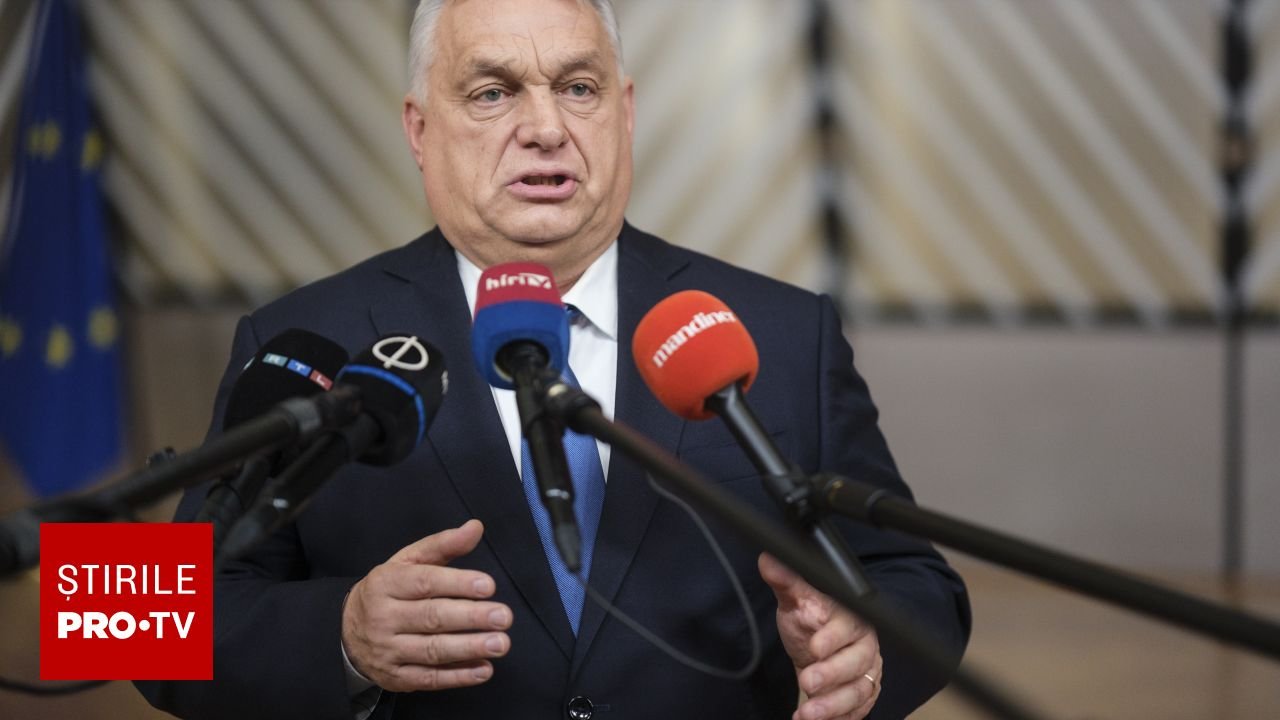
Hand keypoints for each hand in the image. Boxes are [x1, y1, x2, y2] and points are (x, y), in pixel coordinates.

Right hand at [341, 519, 512, 691]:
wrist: (346, 633)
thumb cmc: (389, 591)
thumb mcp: (408, 562)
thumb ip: (443, 545)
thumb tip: (476, 527)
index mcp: (386, 583)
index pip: (424, 582)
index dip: (458, 583)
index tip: (489, 585)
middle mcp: (384, 617)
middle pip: (431, 617)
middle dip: (471, 617)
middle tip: (503, 616)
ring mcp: (388, 650)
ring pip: (431, 650)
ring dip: (469, 648)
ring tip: (500, 643)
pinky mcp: (396, 678)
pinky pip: (429, 679)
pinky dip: (458, 676)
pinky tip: (484, 669)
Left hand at [759, 553, 881, 719]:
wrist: (818, 648)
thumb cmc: (811, 622)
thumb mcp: (796, 601)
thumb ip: (786, 582)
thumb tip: (769, 559)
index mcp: (850, 618)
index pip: (848, 626)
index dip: (834, 637)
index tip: (814, 646)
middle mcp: (863, 646)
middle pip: (858, 662)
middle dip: (832, 675)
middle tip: (808, 681)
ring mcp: (866, 673)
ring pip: (859, 691)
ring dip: (833, 705)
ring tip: (807, 712)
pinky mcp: (863, 696)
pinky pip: (857, 711)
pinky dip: (838, 719)